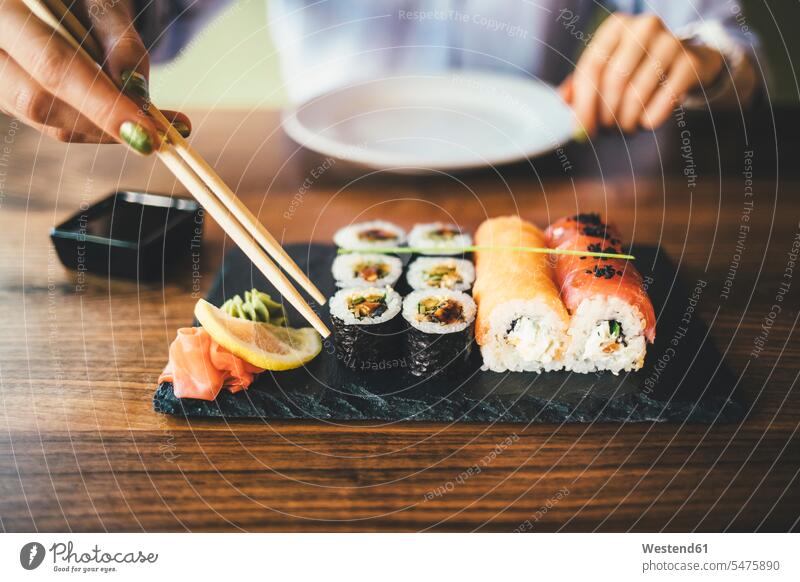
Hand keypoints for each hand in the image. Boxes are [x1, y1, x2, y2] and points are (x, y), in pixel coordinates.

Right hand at [0, 0, 189, 152]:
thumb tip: (136, 91)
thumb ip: (119, 42)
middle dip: (102, 123)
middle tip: (155, 136)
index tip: (142, 127)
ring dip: (107, 131)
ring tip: (158, 124)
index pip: (51, 64)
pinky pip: (57, 125)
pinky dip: (101, 129)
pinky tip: (135, 122)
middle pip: (39, 102)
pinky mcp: (13, 101)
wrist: (54, 2)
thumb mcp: (102, 4)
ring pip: (49, 122)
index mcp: (4, 11)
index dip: (99, 101)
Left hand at [560, 13, 723, 136]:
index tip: (581, 131)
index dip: (583, 104)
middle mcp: (644, 27)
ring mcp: (671, 42)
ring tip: (625, 126)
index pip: (591, 68)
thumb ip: (581, 84)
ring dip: (626, 121)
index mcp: (616, 26)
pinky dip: (650, 119)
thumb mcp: (607, 69)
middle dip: (606, 115)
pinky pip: (663, 102)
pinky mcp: (690, 63)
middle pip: (614, 82)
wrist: (685, 62)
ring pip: (637, 95)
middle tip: (607, 130)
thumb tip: (564, 100)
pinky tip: (646, 121)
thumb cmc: (636, 69)